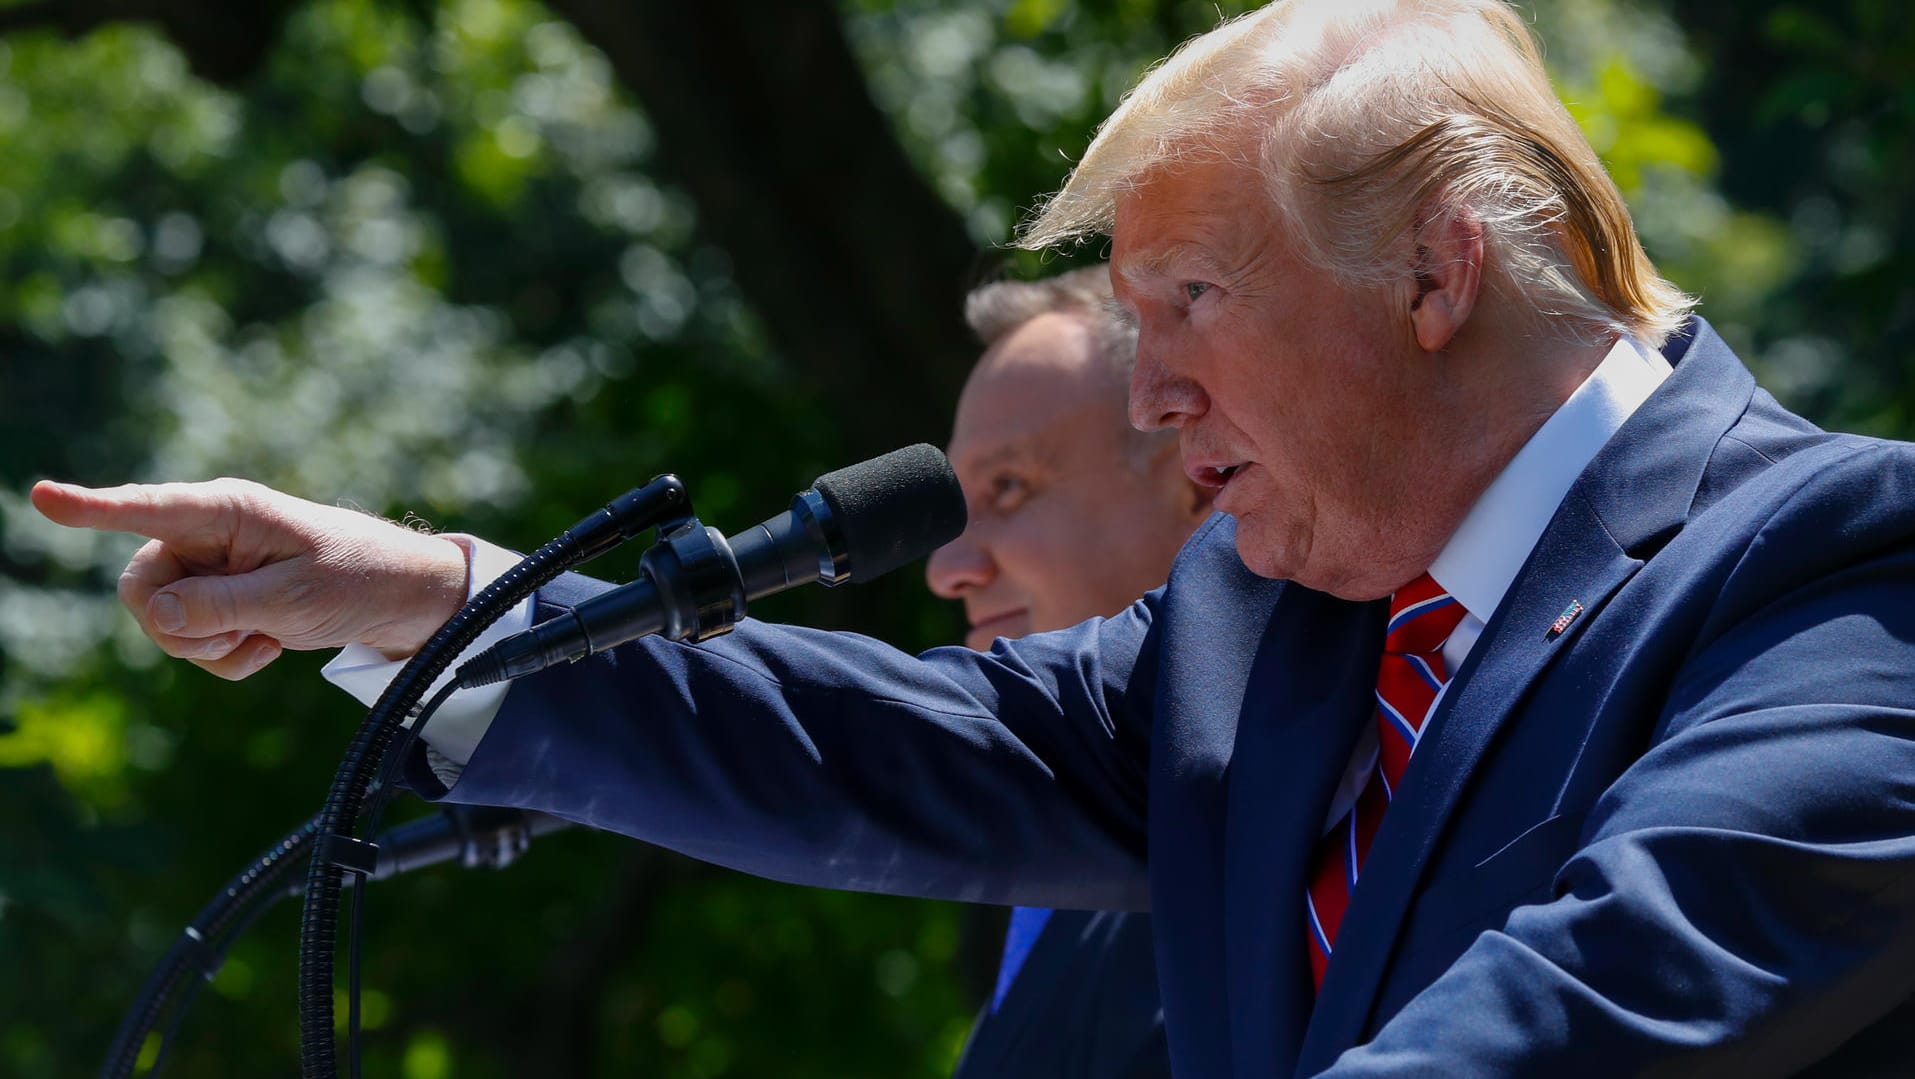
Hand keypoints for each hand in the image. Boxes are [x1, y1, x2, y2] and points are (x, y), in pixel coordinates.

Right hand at [30, 477, 469, 679]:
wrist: (400, 598)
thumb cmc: (357, 579)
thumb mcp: (293, 599)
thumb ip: (221, 606)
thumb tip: (156, 614)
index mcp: (228, 511)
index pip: (148, 509)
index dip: (92, 507)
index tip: (42, 497)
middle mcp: (209, 534)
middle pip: (141, 588)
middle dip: (179, 626)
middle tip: (243, 633)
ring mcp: (212, 569)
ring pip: (161, 622)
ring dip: (209, 646)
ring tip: (266, 635)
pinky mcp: (221, 601)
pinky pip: (190, 642)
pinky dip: (224, 657)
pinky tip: (269, 646)